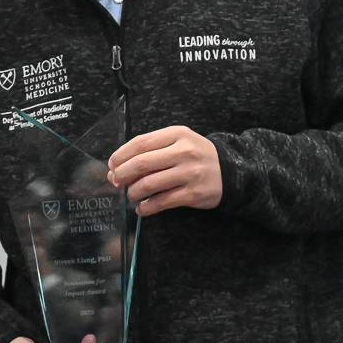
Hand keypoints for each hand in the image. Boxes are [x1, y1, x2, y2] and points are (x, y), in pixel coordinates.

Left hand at [107, 126, 221, 215]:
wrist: (230, 170)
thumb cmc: (196, 155)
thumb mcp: (177, 142)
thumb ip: (150, 151)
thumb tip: (116, 168)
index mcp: (176, 134)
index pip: (140, 143)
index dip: (121, 156)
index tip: (112, 165)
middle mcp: (183, 152)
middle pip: (141, 164)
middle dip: (122, 175)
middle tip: (117, 182)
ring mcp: (189, 173)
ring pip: (149, 184)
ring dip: (133, 192)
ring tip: (132, 195)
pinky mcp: (193, 194)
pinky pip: (162, 202)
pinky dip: (147, 207)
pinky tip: (143, 208)